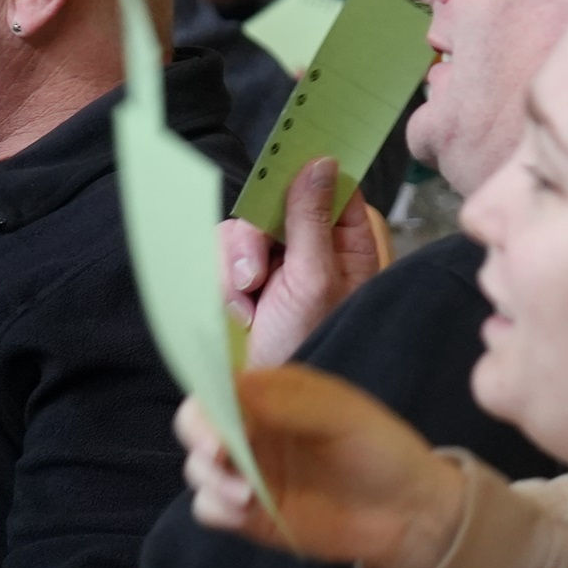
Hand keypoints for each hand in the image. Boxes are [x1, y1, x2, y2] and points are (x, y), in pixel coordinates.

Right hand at [181, 364, 461, 567]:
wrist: (405, 514)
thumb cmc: (379, 449)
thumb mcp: (342, 416)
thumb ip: (289, 402)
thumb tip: (235, 382)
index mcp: (270, 394)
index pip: (219, 385)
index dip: (207, 399)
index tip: (215, 422)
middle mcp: (251, 429)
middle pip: (197, 426)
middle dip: (200, 439)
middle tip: (220, 457)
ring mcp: (247, 473)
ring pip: (198, 468)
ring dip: (209, 478)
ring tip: (246, 496)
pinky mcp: (248, 514)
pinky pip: (209, 508)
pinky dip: (215, 508)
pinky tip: (243, 513)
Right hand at [219, 156, 386, 368]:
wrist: (271, 405)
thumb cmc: (312, 348)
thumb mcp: (314, 281)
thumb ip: (310, 219)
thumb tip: (320, 163)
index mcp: (346, 243)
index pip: (328, 184)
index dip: (304, 169)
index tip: (281, 161)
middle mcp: (312, 248)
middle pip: (273, 203)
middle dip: (255, 239)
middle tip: (254, 276)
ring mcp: (277, 266)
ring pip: (241, 231)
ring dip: (235, 268)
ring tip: (247, 308)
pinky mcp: (246, 283)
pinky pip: (221, 258)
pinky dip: (222, 285)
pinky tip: (238, 315)